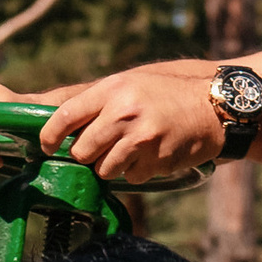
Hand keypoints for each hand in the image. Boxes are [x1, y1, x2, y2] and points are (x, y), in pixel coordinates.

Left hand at [42, 63, 223, 186]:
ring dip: (112, 165)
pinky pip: (130, 178)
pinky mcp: (157, 160)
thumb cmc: (164, 94)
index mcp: (113, 89)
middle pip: (81, 150)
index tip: (48, 146)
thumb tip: (51, 119)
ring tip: (131, 148)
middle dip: (86, 154)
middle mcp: (125, 112)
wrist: (214, 107)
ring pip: (103, 169)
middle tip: (101, 147)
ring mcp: (142, 138)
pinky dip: (136, 172)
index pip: (66, 115)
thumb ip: (93, 100)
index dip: (50, 136)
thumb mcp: (128, 83)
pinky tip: (151, 154)